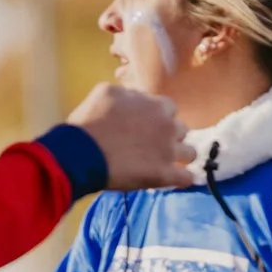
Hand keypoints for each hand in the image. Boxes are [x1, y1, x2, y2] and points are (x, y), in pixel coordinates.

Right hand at [67, 83, 194, 189]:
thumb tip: (136, 97)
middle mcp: (168, 126)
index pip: (169, 108)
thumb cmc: (89, 122)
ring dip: (181, 156)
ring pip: (190, 153)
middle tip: (154, 144)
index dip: (159, 117)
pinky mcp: (164, 174)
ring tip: (168, 162)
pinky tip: (174, 179)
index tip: (148, 125)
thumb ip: (129, 94)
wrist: (81, 152)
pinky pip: (187, 178)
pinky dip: (182, 179)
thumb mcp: (107, 92)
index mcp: (156, 106)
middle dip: (170, 135)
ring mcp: (168, 151)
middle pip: (182, 129)